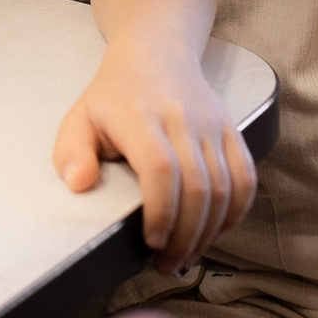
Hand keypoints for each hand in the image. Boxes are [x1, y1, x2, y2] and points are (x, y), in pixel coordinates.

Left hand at [52, 39, 254, 275]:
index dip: (161, 212)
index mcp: (140, 117)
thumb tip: (79, 183)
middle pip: (198, 187)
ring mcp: (211, 124)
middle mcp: (182, 120)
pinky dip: (236, 211)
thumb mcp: (80, 118)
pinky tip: (216, 231)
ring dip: (209, 231)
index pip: (161, 169)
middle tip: (167, 263)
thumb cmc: (113, 96)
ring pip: (225, 187)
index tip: (151, 241)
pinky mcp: (231, 131)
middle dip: (185, 235)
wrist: (156, 54)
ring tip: (187, 256)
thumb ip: (72, 152)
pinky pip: (245, 177)